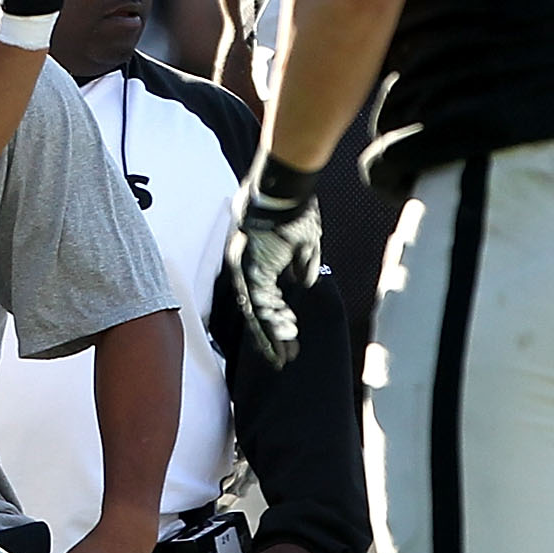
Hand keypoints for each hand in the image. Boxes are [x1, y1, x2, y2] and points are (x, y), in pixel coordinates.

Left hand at [229, 158, 322, 365]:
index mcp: (261, 268)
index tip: (291, 342)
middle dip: (273, 339)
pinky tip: (284, 334)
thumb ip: (304, 265)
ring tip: (284, 355)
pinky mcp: (250, 269)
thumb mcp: (306, 243)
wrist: (282, 192)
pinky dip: (271, 318)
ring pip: (258, 312)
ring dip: (272, 335)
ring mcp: (247, 272)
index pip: (268, 304)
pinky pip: (259, 300)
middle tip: (283, 360)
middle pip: (260, 314)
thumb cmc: (293, 213)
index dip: (278, 325)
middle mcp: (249, 273)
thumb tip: (304, 283)